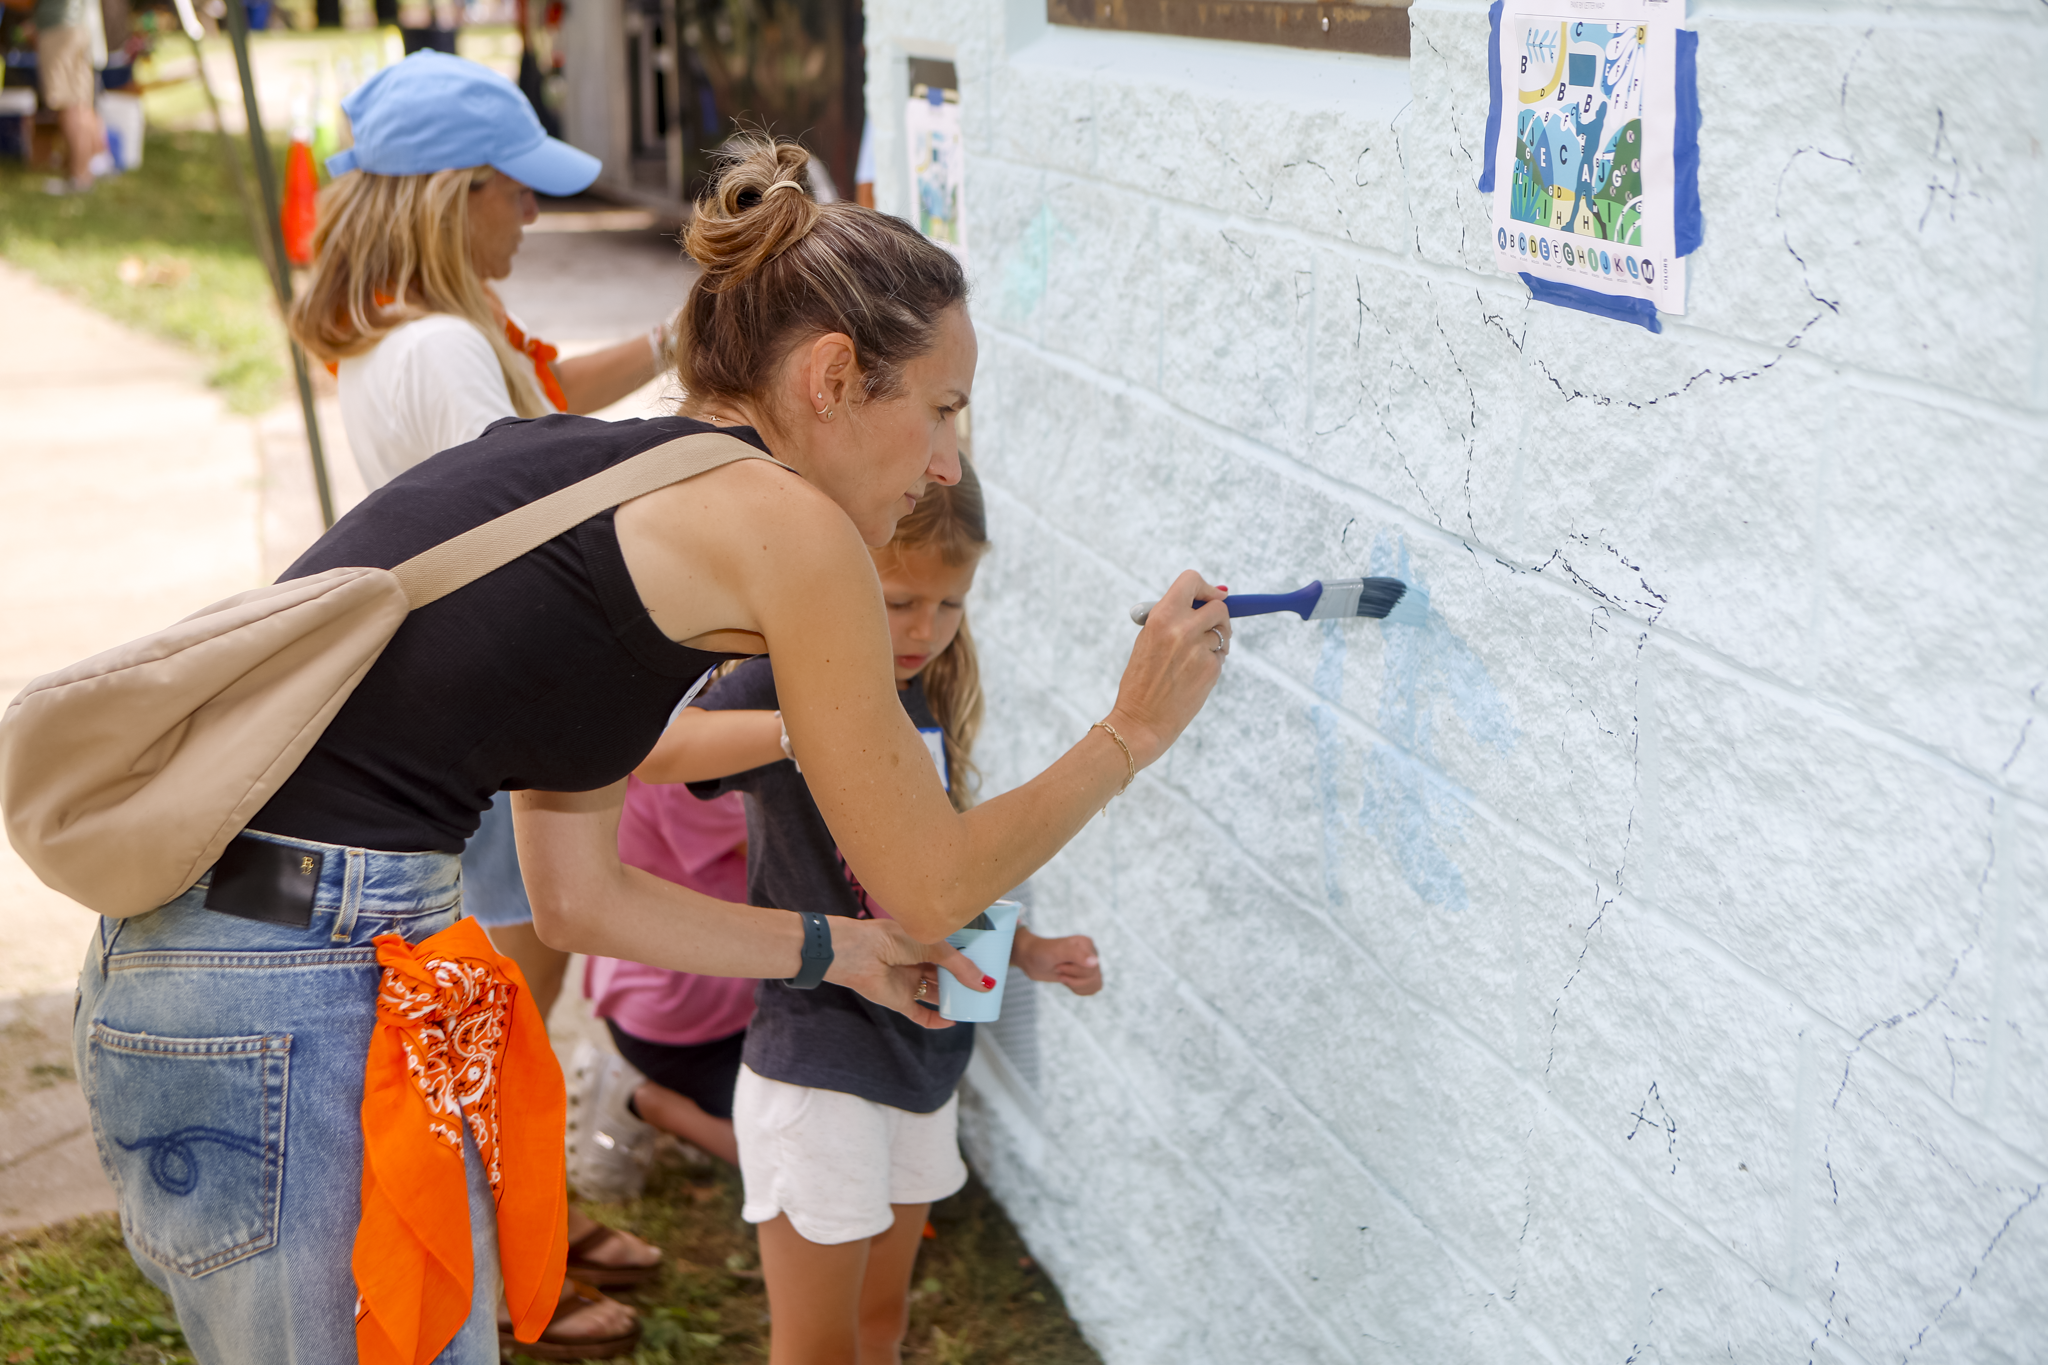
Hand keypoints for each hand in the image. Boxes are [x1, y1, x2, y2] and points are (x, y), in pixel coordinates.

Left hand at [822, 917, 991, 1029]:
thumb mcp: (933, 945)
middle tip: (987, 988)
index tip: (990, 965)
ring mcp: (908, 982)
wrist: (856, 953)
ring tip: (975, 1005)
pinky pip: (920, 1015)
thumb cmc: (890, 938)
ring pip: (936, 995)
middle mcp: (916, 962)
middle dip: (964, 982)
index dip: (969, 960)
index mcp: (922, 942)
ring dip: (953, 1001)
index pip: (951, 952)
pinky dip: (936, 1021)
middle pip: (946, 976)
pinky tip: (952, 1022)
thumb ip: (959, 965)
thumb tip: (986, 983)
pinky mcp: (899, 1001)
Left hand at [1012, 927, 1102, 995]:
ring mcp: (1089, 965)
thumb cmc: (1042, 952)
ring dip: (1075, 984)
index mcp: (1087, 944)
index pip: (1092, 967)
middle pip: (1093, 977)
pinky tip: (1068, 981)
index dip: (1073, 971)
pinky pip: (1093, 988)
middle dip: (1072, 977)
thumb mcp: (1057, 952)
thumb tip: (1096, 962)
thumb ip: (1077, 955)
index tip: (1058, 963)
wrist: (1031, 960)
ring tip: (1062, 975)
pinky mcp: (1086, 975)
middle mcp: (1091, 954)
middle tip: (1058, 968)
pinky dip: (1079, 989)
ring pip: (1095, 984)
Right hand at [1109, 571, 1228, 766]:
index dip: (1205, 587)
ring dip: (1217, 641)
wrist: (1141, 719)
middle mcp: (1182, 629)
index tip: (1211, 596)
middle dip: (1218, 616)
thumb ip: (1174, 617)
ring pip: (1222, 632)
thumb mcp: (1148, 639)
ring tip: (1196, 657)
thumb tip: (1212, 596)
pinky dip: (1212, 662)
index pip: (1192, 580)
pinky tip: (1193, 676)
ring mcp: (1199, 650)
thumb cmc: (1142, 679)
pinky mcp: (1211, 669)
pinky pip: (1220, 656)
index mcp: (1161, 616)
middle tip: (1211, 627)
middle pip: (1219, 606)